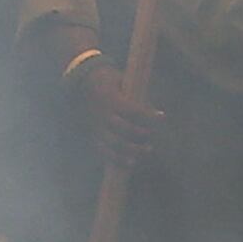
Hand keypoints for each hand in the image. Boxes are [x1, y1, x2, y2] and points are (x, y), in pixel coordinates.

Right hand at [68, 53, 160, 169]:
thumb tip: (153, 110)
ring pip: (114, 143)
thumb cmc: (107, 80)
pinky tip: (132, 163)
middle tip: (152, 134)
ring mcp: (96, 127)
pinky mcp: (92, 136)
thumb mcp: (120, 79)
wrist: (80, 83)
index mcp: (109, 99)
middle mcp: (102, 115)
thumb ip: (135, 94)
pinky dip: (118, 159)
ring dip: (133, 149)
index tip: (162, 116)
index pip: (132, 110)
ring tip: (148, 149)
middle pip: (124, 129)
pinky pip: (104, 151)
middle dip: (141, 134)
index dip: (148, 115)